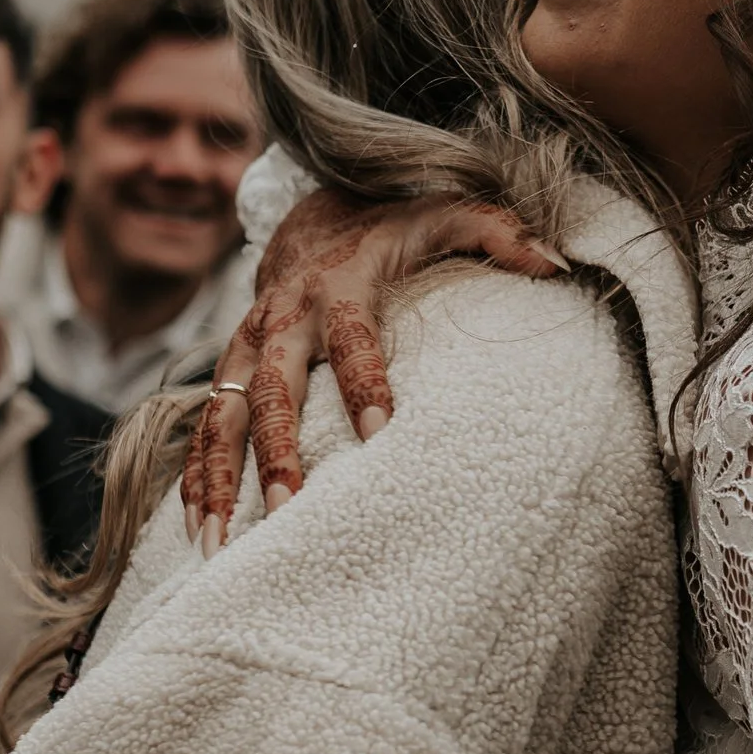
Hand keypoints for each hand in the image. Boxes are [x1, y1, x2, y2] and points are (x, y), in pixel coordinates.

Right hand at [181, 190, 566, 541]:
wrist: (314, 220)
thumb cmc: (392, 229)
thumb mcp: (446, 213)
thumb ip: (498, 231)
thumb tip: (555, 262)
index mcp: (340, 285)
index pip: (353, 338)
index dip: (363, 381)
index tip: (378, 432)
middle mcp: (283, 318)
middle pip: (272, 388)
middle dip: (277, 450)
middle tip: (290, 507)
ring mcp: (246, 346)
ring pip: (222, 415)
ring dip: (220, 479)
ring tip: (220, 540)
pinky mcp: (227, 370)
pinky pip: (204, 429)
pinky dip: (197, 480)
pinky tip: (200, 531)